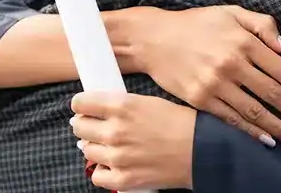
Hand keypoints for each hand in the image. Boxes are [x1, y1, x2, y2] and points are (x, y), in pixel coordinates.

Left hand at [71, 92, 194, 190]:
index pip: (81, 103)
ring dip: (95, 146)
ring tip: (109, 144)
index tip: (84, 107)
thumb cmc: (181, 122)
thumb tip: (99, 110)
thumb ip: (122, 105)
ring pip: (86, 150)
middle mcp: (115, 130)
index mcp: (122, 106)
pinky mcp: (122, 178)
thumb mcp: (149, 101)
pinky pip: (97, 175)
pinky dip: (103, 170)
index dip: (81, 104)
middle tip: (94, 125)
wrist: (201, 150)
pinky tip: (113, 164)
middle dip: (85, 124)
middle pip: (79, 126)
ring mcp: (117, 156)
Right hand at [139, 5, 280, 145]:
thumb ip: (262, 25)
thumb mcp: (231, 13)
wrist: (154, 38)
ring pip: (254, 111)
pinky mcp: (200, 99)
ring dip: (279, 127)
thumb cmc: (196, 23)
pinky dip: (251, 132)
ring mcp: (215, 83)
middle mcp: (231, 63)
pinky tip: (266, 139)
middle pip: (273, 93)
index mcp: (243, 41)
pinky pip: (231, 119)